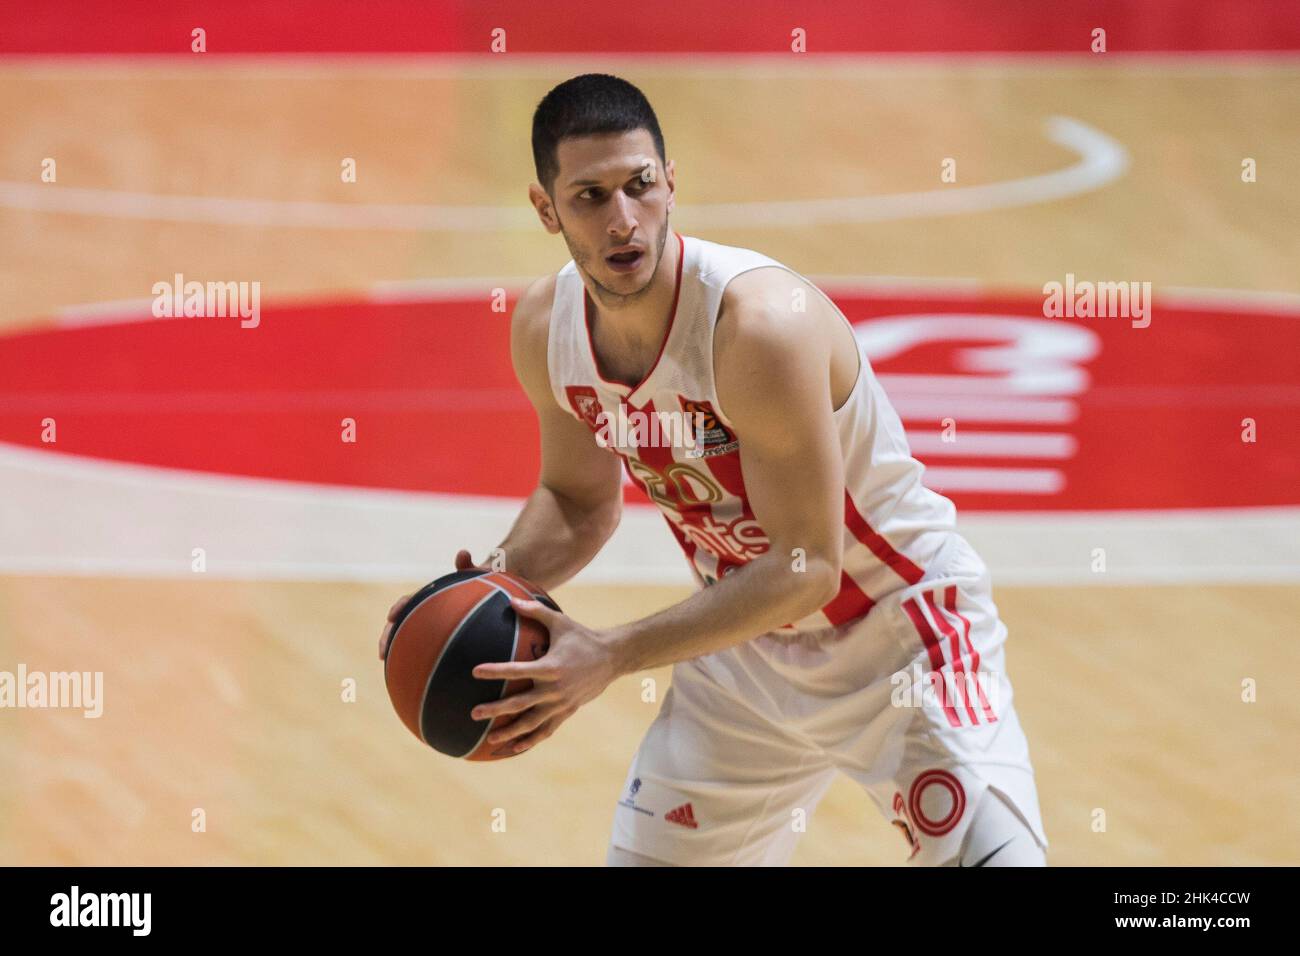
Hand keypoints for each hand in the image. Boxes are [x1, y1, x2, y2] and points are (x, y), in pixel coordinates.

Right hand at [378, 550, 483, 659]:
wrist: (486, 596)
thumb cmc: (480, 584)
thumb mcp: (475, 575)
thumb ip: (468, 566)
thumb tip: (462, 553)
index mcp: (431, 596)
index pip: (410, 601)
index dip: (399, 608)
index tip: (391, 617)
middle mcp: (425, 611)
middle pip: (401, 623)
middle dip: (388, 635)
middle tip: (382, 651)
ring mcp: (428, 625)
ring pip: (406, 636)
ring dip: (394, 647)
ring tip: (386, 661)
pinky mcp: (434, 637)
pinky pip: (420, 648)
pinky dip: (412, 657)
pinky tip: (410, 672)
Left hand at [470, 598, 623, 754]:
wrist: (612, 658)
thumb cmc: (582, 637)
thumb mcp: (560, 621)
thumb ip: (535, 611)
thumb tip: (510, 600)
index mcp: (550, 666)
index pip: (517, 670)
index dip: (496, 671)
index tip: (475, 672)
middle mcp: (555, 688)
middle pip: (520, 703)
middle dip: (496, 710)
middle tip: (474, 713)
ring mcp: (561, 703)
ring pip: (532, 723)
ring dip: (510, 732)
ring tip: (490, 738)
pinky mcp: (567, 712)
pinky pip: (546, 730)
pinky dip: (530, 740)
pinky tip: (513, 748)